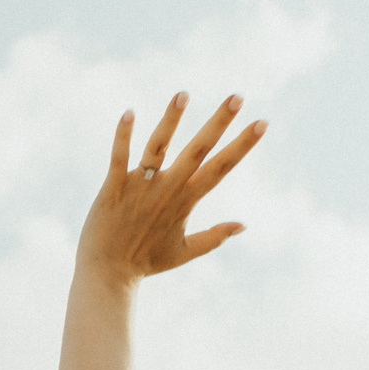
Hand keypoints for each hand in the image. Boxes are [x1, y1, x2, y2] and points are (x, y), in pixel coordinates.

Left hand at [76, 93, 264, 285]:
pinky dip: (122, 136)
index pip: (220, 168)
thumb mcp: (184, 251)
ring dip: (171, 120)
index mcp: (185, 200)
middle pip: (197, 151)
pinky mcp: (113, 188)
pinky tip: (129, 113)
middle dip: (218, 123)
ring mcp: (140, 187)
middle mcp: (166, 189)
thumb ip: (214, 237)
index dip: (242, 146)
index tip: (262, 122)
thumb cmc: (145, 262)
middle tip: (237, 97)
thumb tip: (243, 226)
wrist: (107, 275)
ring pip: (157, 147)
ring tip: (182, 94)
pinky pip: (119, 158)